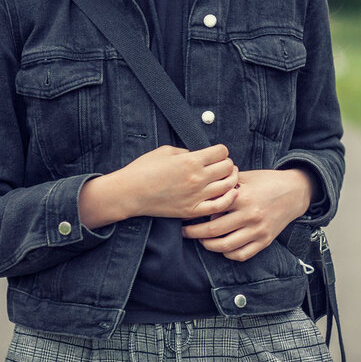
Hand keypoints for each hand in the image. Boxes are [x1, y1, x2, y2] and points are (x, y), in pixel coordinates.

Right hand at [79, 144, 238, 228]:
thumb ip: (188, 152)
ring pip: (228, 186)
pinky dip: (228, 199)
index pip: (222, 152)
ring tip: (227, 177)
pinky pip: (219, 206)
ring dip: (231, 179)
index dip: (221, 150)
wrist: (129, 193)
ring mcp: (196, 196)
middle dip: (227, 163)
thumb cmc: (144, 169)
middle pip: (228, 167)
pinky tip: (229, 194)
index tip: (217, 153)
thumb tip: (202, 156)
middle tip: (222, 165)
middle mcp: (197, 178)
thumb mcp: (166, 151)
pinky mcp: (192, 210)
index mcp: (191, 160)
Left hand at [180, 168, 312, 261]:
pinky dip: (228, 254)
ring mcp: (258, 230)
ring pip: (226, 246)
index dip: (194, 214)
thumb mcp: (245, 177)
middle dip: (194, 233)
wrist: (294, 191)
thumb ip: (225, 186)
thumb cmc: (266, 181)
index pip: (211, 211)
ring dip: (208, 246)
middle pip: (214, 231)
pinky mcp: (265, 241)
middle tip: (185, 231)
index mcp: (242, 197)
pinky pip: (242, 254)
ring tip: (201, 240)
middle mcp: (250, 215)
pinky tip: (221, 247)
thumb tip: (202, 194)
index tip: (184, 215)